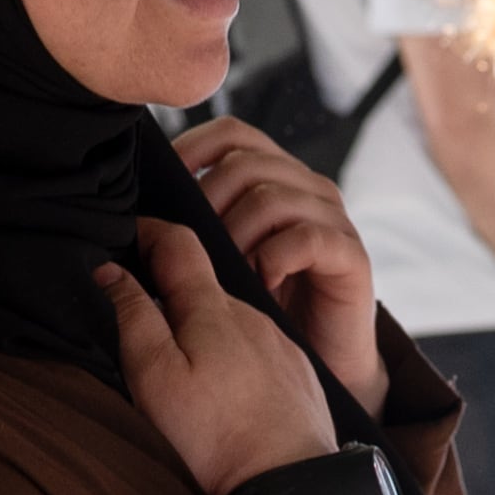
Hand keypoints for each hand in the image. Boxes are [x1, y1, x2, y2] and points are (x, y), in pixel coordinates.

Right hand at [94, 214, 340, 494]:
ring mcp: (280, 344)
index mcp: (213, 308)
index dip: (148, 229)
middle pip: (205, 286)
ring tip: (184, 367)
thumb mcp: (155, 376)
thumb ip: (133, 318)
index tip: (125, 233)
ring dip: (205, 331)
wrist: (293, 484)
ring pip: (231, 322)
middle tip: (140, 314)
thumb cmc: (215, 435)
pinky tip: (226, 391)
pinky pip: (257, 351)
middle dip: (172, 292)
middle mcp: (253, 315)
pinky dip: (234, 357)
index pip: (180, 241)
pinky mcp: (298, 374)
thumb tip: (112, 271)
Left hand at [172, 116, 388, 407]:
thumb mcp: (221, 260)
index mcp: (274, 177)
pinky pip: (305, 237)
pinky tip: (264, 282)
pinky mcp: (351, 253)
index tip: (163, 186)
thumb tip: (143, 210)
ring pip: (270, 198)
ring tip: (231, 274)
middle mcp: (306, 187)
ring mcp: (333, 218)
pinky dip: (274, 258)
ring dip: (237, 238)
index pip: (230, 133)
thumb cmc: (265, 309)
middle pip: (244, 164)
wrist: (322, 361)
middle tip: (198, 252)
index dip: (191, 148)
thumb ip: (196, 226)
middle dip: (207, 207)